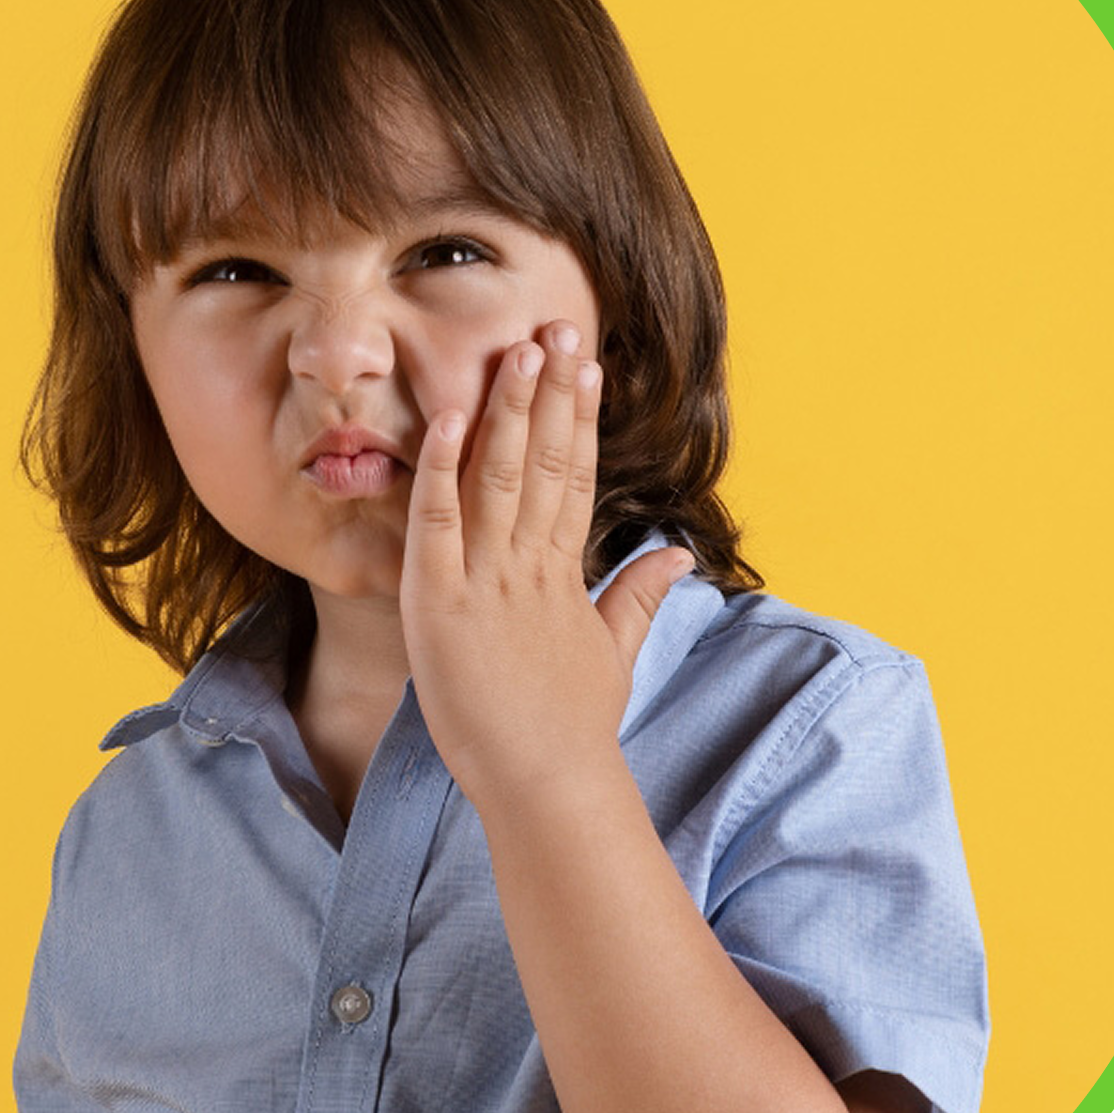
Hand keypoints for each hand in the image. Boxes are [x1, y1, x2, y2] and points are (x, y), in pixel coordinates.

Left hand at [399, 320, 693, 801]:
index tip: (586, 364)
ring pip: (498, 479)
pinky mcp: (438, 606)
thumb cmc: (571, 729)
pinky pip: (436, 524)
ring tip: (520, 350)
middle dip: (551, 393)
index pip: (574, 478)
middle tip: (557, 326)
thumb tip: (677, 557)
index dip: (578, 419)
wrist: (548, 787)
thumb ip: (639, 598)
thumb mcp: (613, 654)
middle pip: (544, 463)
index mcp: (562, 575)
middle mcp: (529, 567)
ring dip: (508, 411)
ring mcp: (485, 583)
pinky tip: (446, 419)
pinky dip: (440, 470)